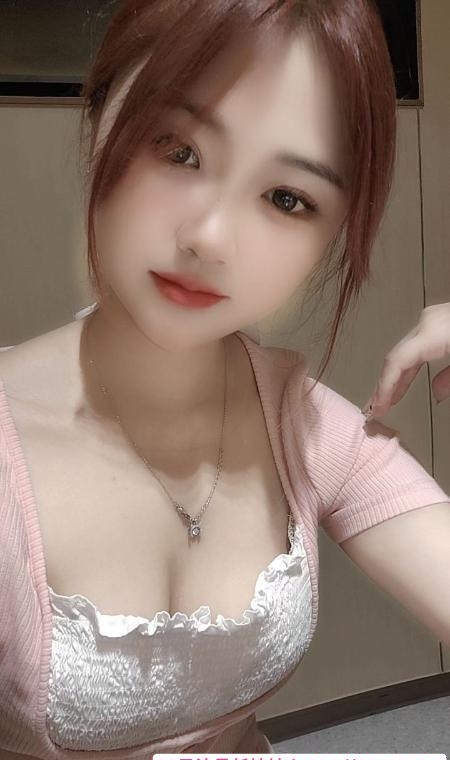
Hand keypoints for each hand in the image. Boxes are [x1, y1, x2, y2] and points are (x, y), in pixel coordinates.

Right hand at [361, 303, 449, 420]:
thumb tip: (437, 393)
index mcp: (431, 332)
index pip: (397, 362)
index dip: (384, 387)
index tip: (377, 409)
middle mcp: (426, 323)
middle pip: (396, 358)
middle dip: (383, 386)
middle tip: (374, 409)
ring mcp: (431, 319)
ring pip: (404, 352)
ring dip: (394, 378)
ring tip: (385, 400)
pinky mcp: (438, 320)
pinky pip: (416, 346)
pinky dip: (408, 366)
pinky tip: (403, 381)